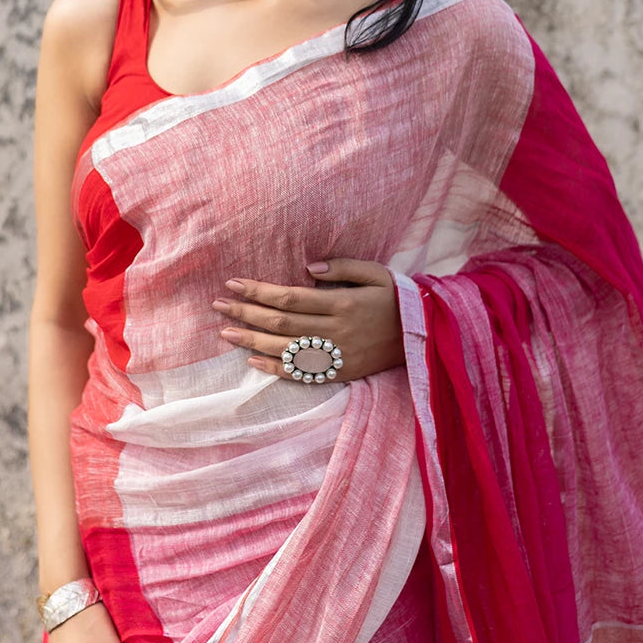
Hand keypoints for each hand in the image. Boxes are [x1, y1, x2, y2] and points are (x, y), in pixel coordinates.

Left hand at [212, 258, 404, 382]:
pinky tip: (252, 363)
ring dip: (252, 341)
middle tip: (219, 305)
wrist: (423, 336)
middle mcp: (335, 331)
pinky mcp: (339, 373)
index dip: (258, 291)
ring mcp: (336, 355)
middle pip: (280, 323)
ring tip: (226, 333)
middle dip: (246, 312)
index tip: (233, 283)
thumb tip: (309, 268)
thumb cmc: (396, 299)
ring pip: (285, 350)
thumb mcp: (376, 273)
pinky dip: (275, 370)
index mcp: (342, 303)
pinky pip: (301, 374)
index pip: (289, 298)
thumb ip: (343, 267)